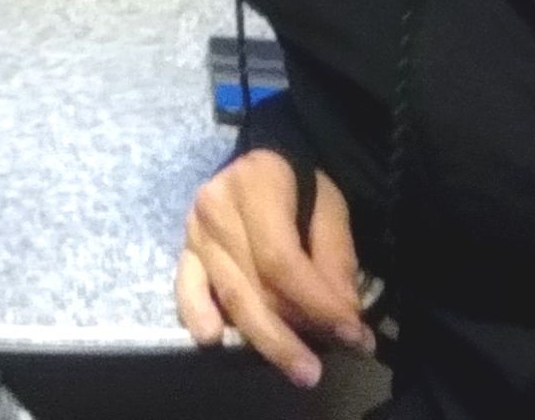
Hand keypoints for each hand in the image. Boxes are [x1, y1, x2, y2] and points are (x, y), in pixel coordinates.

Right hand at [174, 150, 371, 387]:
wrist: (262, 164)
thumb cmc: (301, 185)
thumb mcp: (330, 207)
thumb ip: (337, 259)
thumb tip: (343, 318)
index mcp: (257, 184)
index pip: (281, 258)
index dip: (315, 302)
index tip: (350, 334)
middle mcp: (216, 207)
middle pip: (251, 285)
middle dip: (288, 335)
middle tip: (316, 371)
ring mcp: (194, 230)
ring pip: (227, 296)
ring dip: (262, 339)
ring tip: (296, 368)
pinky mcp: (184, 250)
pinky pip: (186, 290)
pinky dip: (198, 315)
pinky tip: (214, 339)